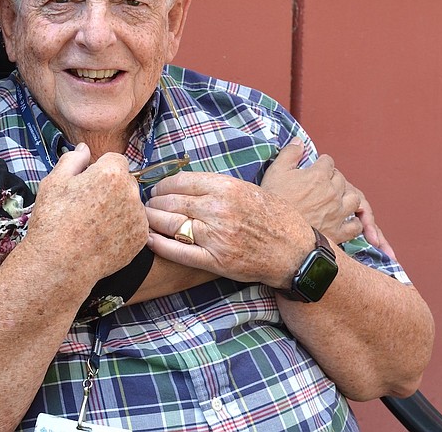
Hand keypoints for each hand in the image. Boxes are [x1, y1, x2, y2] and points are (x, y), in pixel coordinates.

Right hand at [25, 145, 148, 284]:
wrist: (61, 263)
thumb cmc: (53, 220)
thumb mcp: (54, 181)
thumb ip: (73, 159)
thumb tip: (85, 148)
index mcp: (112, 173)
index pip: (114, 159)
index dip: (98, 170)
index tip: (85, 184)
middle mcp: (132, 192)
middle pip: (125, 180)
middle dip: (110, 187)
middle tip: (87, 205)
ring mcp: (139, 217)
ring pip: (131, 203)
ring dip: (118, 207)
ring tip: (93, 224)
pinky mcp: (141, 238)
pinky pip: (134, 225)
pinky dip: (122, 228)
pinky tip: (102, 237)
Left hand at [145, 172, 312, 288]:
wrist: (296, 252)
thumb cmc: (274, 218)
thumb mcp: (248, 189)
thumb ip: (217, 185)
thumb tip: (185, 182)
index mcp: (227, 187)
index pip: (180, 181)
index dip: (162, 185)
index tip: (157, 189)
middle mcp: (218, 209)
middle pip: (171, 202)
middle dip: (153, 203)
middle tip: (146, 205)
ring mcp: (216, 236)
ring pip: (170, 224)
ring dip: (152, 221)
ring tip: (145, 219)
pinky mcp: (215, 260)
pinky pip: (178, 252)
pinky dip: (159, 245)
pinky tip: (149, 240)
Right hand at [262, 138, 395, 257]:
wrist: (274, 230)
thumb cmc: (274, 200)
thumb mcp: (275, 171)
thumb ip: (290, 153)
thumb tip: (299, 141)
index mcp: (318, 176)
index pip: (328, 162)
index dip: (321, 163)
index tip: (315, 167)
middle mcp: (332, 192)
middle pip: (340, 178)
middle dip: (333, 177)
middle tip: (323, 183)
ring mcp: (337, 213)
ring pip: (353, 199)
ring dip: (346, 196)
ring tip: (337, 198)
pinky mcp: (337, 232)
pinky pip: (354, 225)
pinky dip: (352, 222)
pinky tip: (345, 220)